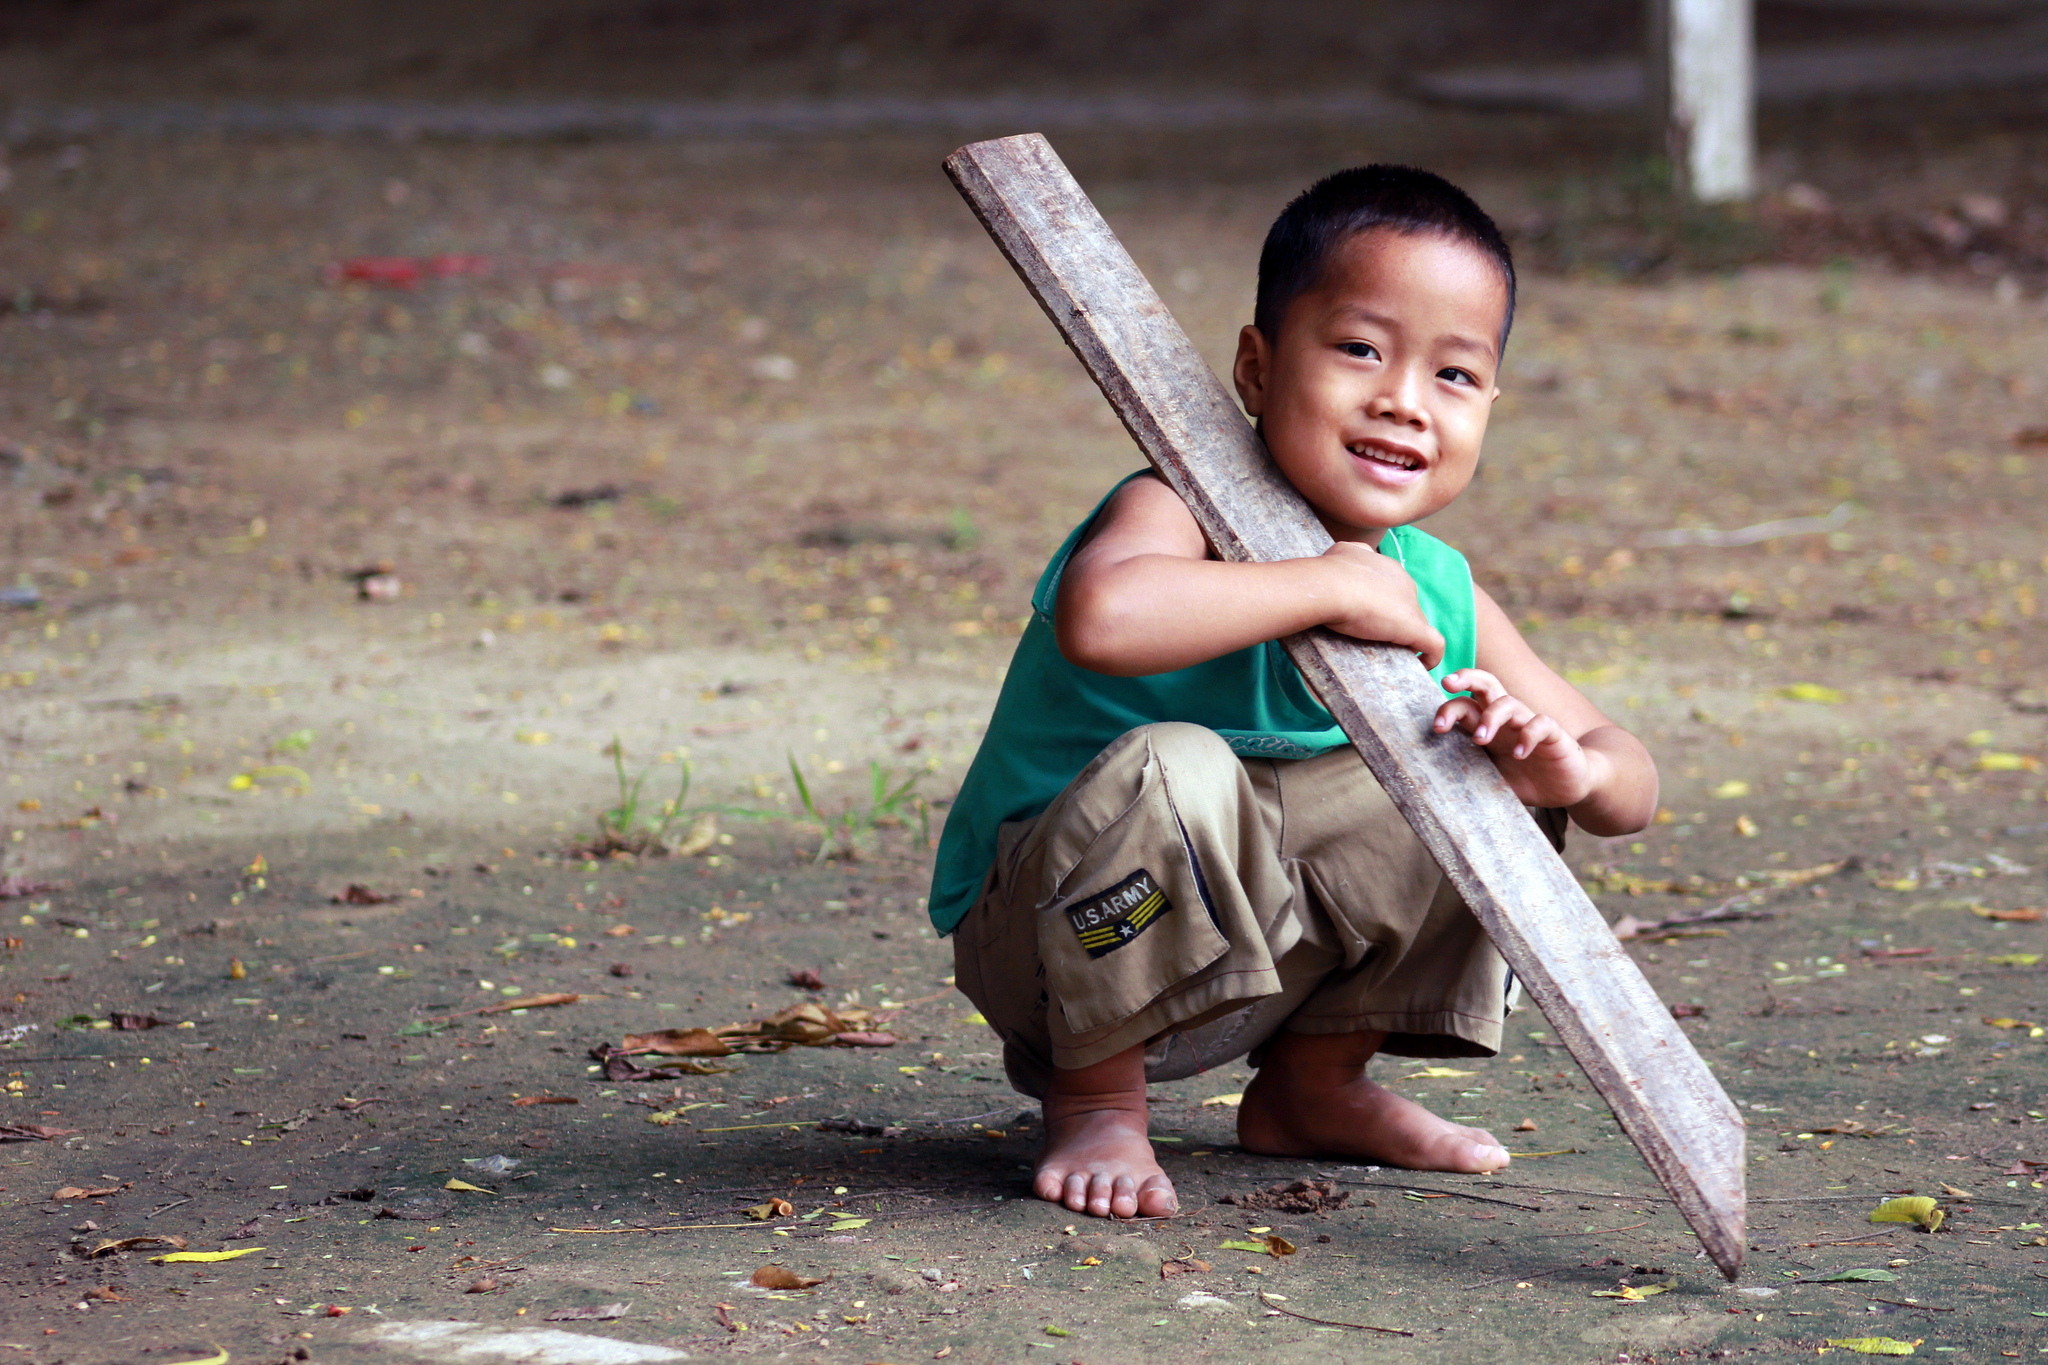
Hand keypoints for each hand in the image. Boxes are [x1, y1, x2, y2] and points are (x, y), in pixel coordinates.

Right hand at [1316, 541, 1445, 668]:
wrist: (1331, 586)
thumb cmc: (1331, 573)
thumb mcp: (1342, 552)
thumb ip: (1351, 553)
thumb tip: (1349, 554)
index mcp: (1388, 567)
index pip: (1393, 588)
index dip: (1382, 603)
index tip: (1366, 616)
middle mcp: (1404, 582)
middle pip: (1405, 606)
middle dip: (1393, 620)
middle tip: (1372, 636)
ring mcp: (1411, 605)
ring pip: (1416, 624)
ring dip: (1407, 638)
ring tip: (1390, 653)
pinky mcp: (1415, 627)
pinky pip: (1434, 645)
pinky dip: (1431, 656)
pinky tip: (1423, 665)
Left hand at [1432, 668, 1605, 808]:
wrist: (1567, 787)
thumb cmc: (1526, 779)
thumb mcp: (1491, 779)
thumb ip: (1469, 774)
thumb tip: (1434, 785)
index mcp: (1488, 727)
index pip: (1465, 704)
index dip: (1448, 709)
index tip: (1437, 727)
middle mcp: (1507, 719)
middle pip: (1486, 683)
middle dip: (1466, 677)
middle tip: (1447, 684)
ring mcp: (1529, 723)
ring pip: (1508, 702)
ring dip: (1491, 716)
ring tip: (1480, 739)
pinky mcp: (1554, 734)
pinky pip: (1540, 724)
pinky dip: (1527, 736)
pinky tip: (1520, 755)